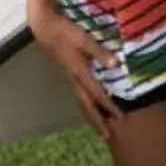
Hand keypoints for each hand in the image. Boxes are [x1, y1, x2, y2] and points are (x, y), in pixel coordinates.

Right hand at [28, 5, 119, 139]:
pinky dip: (86, 107)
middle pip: (87, 106)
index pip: (97, 94)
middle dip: (98, 122)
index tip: (121, 118)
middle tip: (108, 137)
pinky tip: (91, 110)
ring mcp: (71, 79)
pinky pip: (79, 97)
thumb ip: (99, 52)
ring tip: (100, 130)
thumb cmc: (64, 31)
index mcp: (80, 72)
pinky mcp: (69, 75)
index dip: (109, 106)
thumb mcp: (83, 39)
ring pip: (81, 104)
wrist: (44, 28)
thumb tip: (116, 64)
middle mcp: (75, 80)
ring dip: (91, 118)